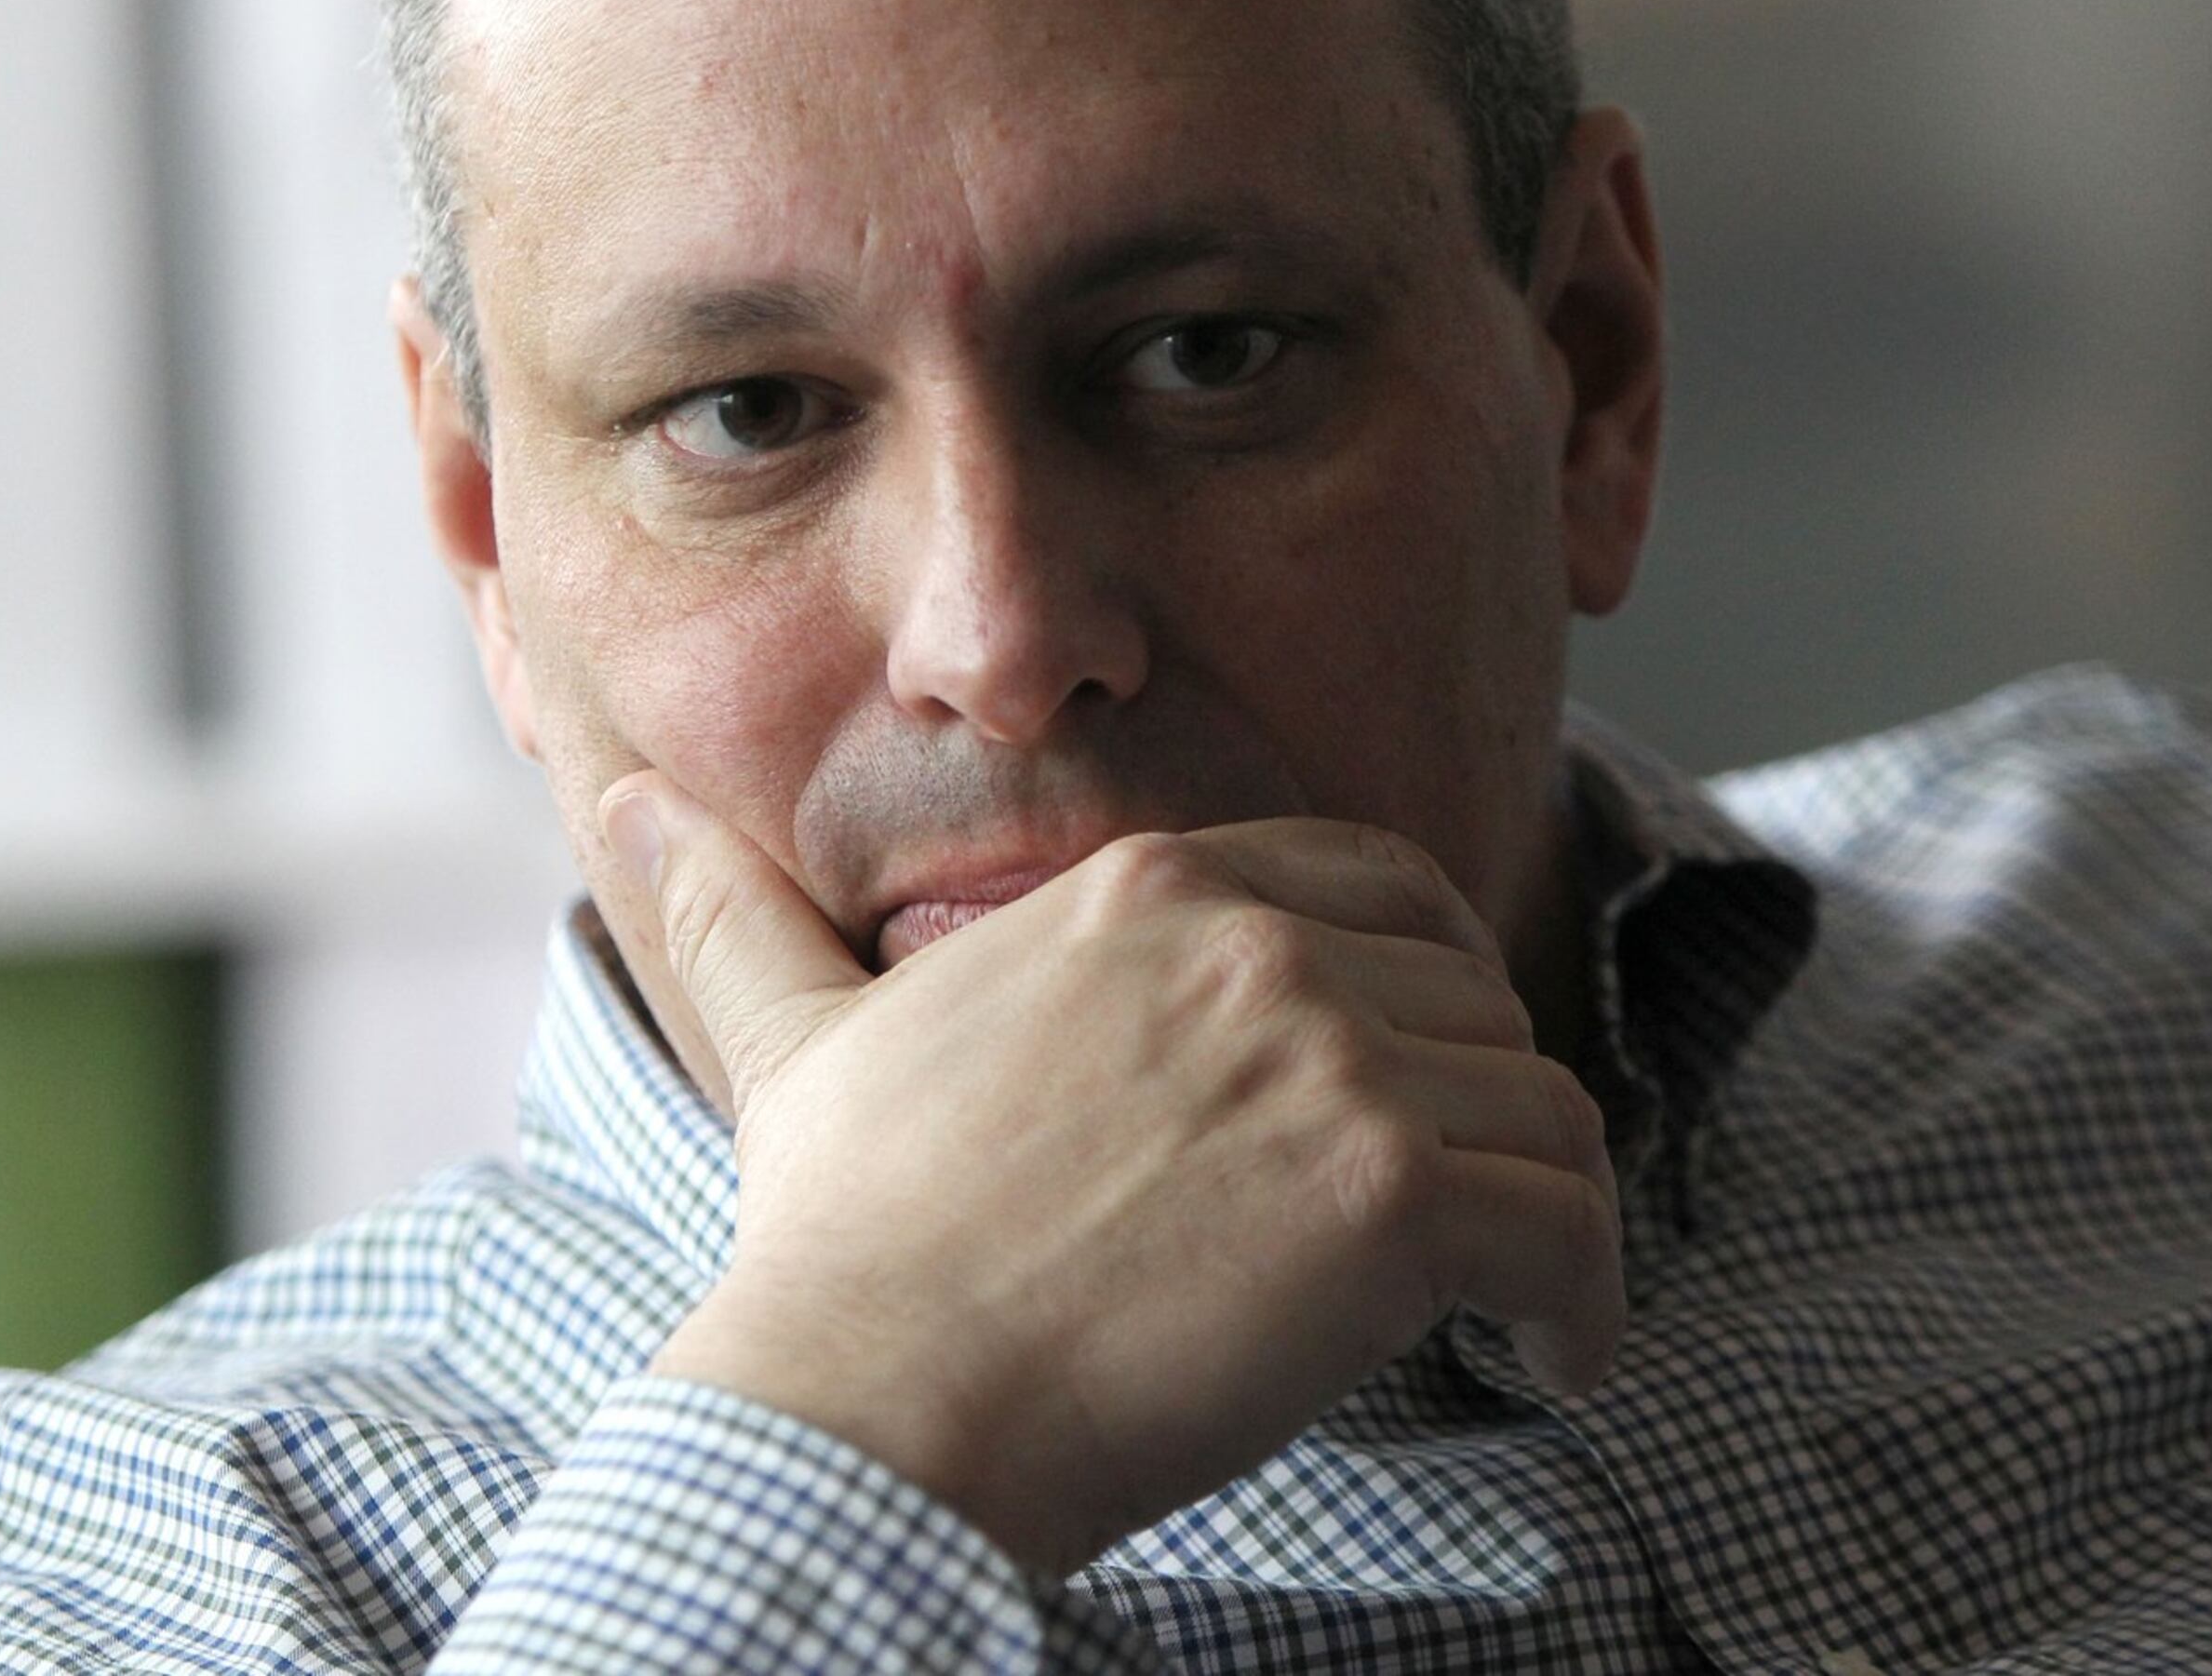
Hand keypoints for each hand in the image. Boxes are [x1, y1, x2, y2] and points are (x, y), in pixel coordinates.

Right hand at [595, 774, 1624, 1577]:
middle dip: (1483, 1108)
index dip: (1425, 987)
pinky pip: (1572, 1228)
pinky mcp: (1390, 1194)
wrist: (871, 1403)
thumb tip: (625, 809)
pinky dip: (1586, 1304)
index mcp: (1147, 893)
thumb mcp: (796, 1051)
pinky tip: (1546, 1360)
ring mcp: (1329, 1061)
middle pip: (1475, 998)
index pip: (1380, 887)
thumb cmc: (843, 1252)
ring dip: (1545, 1211)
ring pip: (1546, 1107)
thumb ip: (741, 921)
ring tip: (1511, 1304)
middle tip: (1461, 1220)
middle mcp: (1255, 946)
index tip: (1416, 1090)